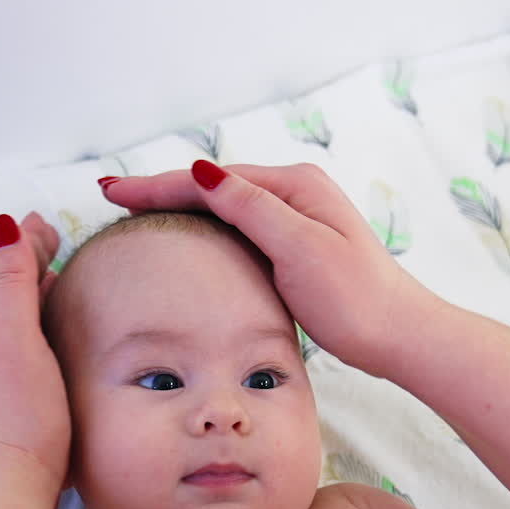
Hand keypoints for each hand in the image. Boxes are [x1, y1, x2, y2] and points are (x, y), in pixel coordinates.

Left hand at [0, 212, 68, 495]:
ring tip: (56, 279)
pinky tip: (56, 337)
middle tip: (52, 239)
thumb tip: (5, 226)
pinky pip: (28, 345)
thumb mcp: (13, 336)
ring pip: (16, 318)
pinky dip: (40, 324)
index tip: (45, 222)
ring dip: (33, 292)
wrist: (12, 480)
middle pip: (7, 289)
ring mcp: (0, 374)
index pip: (5, 268)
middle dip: (28, 261)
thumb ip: (10, 281)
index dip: (25, 243)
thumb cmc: (17, 411)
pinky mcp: (18, 399)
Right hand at [100, 162, 443, 376]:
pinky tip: (184, 236)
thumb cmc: (356, 298)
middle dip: (161, 190)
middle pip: (213, 186)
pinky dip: (202, 227)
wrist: (399, 335)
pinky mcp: (294, 246)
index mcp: (293, 185)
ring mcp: (294, 219)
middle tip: (110, 196)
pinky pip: (236, 227)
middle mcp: (293, 193)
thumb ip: (251, 209)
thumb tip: (202, 172)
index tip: (113, 191)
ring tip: (135, 209)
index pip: (210, 179)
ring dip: (178, 206)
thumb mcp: (299, 249)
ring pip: (222, 206)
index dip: (158, 185)